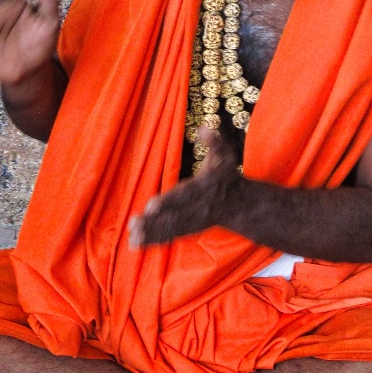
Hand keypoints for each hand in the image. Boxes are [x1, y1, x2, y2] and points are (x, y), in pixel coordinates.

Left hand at [129, 129, 241, 248]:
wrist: (239, 204)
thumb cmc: (226, 175)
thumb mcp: (224, 154)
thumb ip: (214, 141)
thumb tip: (203, 127)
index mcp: (203, 188)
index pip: (183, 195)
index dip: (168, 201)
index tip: (150, 206)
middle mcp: (197, 207)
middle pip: (174, 216)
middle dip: (153, 222)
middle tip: (134, 225)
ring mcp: (193, 221)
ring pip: (170, 229)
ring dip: (151, 234)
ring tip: (132, 238)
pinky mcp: (189, 229)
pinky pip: (171, 236)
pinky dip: (154, 241)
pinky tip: (136, 245)